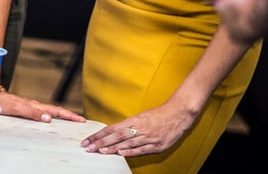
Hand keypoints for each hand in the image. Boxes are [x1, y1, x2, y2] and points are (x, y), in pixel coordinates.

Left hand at [0, 90, 85, 122]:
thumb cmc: (0, 102)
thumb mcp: (17, 108)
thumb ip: (32, 112)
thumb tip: (49, 118)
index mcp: (35, 106)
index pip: (56, 111)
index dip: (68, 115)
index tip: (80, 119)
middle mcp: (34, 105)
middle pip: (55, 110)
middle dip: (69, 115)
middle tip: (80, 120)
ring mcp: (30, 106)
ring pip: (49, 111)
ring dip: (61, 115)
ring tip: (70, 120)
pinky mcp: (25, 108)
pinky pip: (41, 112)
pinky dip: (50, 116)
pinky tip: (50, 119)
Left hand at [80, 101, 196, 156]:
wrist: (179, 113)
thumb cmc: (159, 115)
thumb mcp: (141, 117)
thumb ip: (129, 126)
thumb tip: (114, 134)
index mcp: (134, 120)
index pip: (112, 128)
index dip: (99, 135)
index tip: (88, 139)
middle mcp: (139, 128)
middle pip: (117, 136)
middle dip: (101, 142)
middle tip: (89, 147)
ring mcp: (148, 137)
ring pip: (127, 143)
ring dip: (112, 148)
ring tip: (100, 151)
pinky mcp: (157, 145)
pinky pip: (142, 149)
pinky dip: (131, 152)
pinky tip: (121, 154)